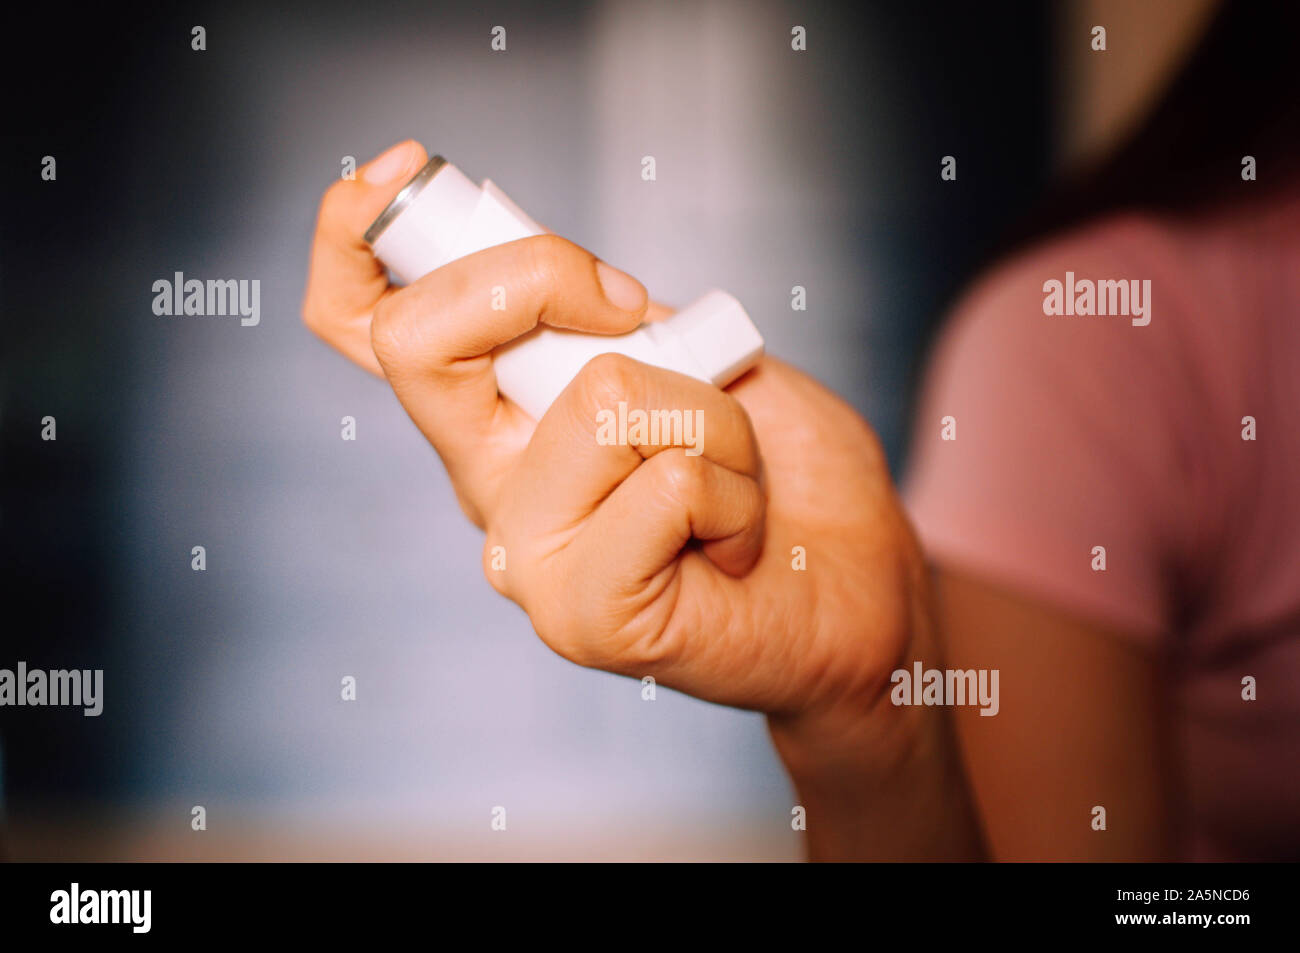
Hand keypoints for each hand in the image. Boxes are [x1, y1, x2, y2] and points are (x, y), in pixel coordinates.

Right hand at [303, 141, 931, 748]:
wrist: (857, 584)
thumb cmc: (778, 471)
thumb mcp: (692, 350)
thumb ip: (606, 317)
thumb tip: (549, 270)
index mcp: (499, 415)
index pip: (364, 327)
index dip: (352, 236)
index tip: (405, 169)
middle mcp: (489, 483)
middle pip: (418, 343)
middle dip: (539, 276)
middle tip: (632, 311)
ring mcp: (526, 556)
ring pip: (600, 396)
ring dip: (711, 412)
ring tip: (732, 475)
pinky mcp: (582, 616)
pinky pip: (666, 483)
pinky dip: (734, 486)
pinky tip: (736, 538)